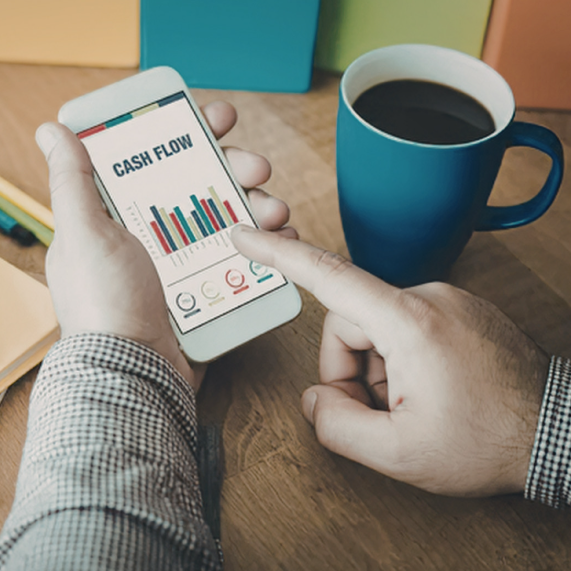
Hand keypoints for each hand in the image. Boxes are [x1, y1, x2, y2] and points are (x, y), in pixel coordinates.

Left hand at [35, 102, 293, 390]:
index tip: (214, 120)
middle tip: (256, 165)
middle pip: (200, 186)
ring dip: (256, 204)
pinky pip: (241, 260)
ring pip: (227, 220)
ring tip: (274, 209)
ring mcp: (180, 267)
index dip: (186, 135)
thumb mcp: (84, 233)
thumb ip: (72, 181)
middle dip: (233, 167)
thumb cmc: (104, 305)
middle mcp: (149, 238)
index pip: (154, 161)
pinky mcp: (206, 293)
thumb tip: (52, 131)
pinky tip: (281, 238)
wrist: (135, 375)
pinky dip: (265, 247)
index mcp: (116, 218)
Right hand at [231, 227, 549, 495]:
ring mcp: (447, 301)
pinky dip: (401, 363)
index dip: (278, 255)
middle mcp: (428, 297)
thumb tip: (315, 399)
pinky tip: (428, 394)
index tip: (244, 235)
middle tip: (379, 415)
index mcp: (408, 322)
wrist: (561, 434)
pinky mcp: (459, 311)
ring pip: (376, 329)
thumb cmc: (491, 442)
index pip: (328, 276)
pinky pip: (405, 329)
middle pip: (349, 322)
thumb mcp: (400, 453)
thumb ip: (337, 425)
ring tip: (411, 409)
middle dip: (350, 372)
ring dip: (378, 371)